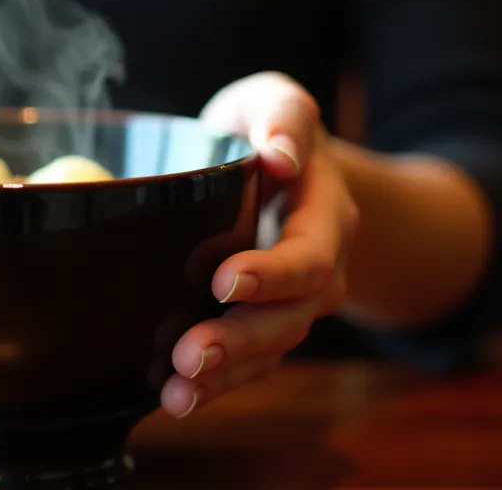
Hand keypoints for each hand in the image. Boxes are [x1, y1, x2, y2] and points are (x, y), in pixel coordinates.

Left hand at [161, 72, 358, 417]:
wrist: (286, 168)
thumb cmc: (271, 131)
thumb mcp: (277, 101)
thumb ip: (284, 116)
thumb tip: (280, 155)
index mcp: (324, 214)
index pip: (308, 254)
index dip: (272, 274)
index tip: (224, 280)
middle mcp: (320, 269)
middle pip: (290, 316)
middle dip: (240, 339)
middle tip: (190, 353)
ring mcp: (293, 304)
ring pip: (269, 350)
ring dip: (225, 375)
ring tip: (177, 392)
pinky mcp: (263, 324)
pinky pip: (249, 364)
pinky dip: (216, 386)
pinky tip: (177, 399)